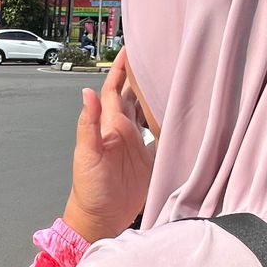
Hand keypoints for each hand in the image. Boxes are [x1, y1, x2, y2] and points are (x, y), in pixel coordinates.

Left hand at [63, 54, 153, 243]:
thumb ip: (88, 124)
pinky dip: (169, 126)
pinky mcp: (151, 160)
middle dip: (141, 78)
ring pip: (148, 114)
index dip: (121, 71)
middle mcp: (124, 131)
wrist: (100, 217)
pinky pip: (162, 137)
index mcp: (110, 126)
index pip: (114, 91)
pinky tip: (180, 117)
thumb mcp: (87, 154)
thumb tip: (87, 92)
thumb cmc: (89, 187)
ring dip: (156, 98)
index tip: (130, 50)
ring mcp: (138, 145)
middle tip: (157, 57)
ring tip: (170, 79)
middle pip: (134, 98)